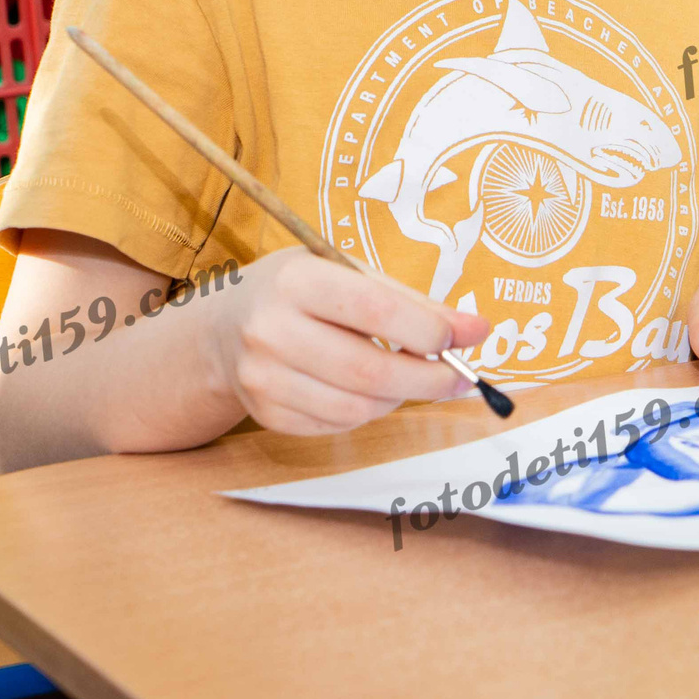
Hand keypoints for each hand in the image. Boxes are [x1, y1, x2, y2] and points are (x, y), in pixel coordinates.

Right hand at [204, 246, 489, 432]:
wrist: (223, 327)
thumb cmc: (302, 292)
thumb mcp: (349, 274)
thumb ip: (412, 302)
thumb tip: (475, 330)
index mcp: (296, 281)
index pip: (375, 310)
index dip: (428, 330)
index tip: (466, 337)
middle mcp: (271, 329)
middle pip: (369, 371)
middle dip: (429, 380)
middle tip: (460, 378)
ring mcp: (262, 378)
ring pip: (357, 407)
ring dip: (400, 399)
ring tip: (411, 380)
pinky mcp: (264, 413)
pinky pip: (336, 425)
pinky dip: (367, 412)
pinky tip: (369, 390)